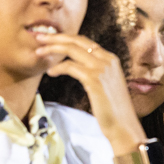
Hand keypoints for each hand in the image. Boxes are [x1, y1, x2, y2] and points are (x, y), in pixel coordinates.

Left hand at [34, 32, 144, 155]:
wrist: (124, 126)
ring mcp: (102, 68)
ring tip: (39, 52)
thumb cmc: (114, 110)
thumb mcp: (107, 84)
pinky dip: (57, 67)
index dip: (66, 38)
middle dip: (55, 37)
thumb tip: (77, 66)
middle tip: (39, 37)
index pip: (85, 41)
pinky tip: (51, 72)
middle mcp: (108, 60)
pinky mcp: (94, 79)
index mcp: (111, 59)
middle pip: (77, 40)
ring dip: (52, 49)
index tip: (50, 39)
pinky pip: (69, 66)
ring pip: (71, 49)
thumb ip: (96, 71)